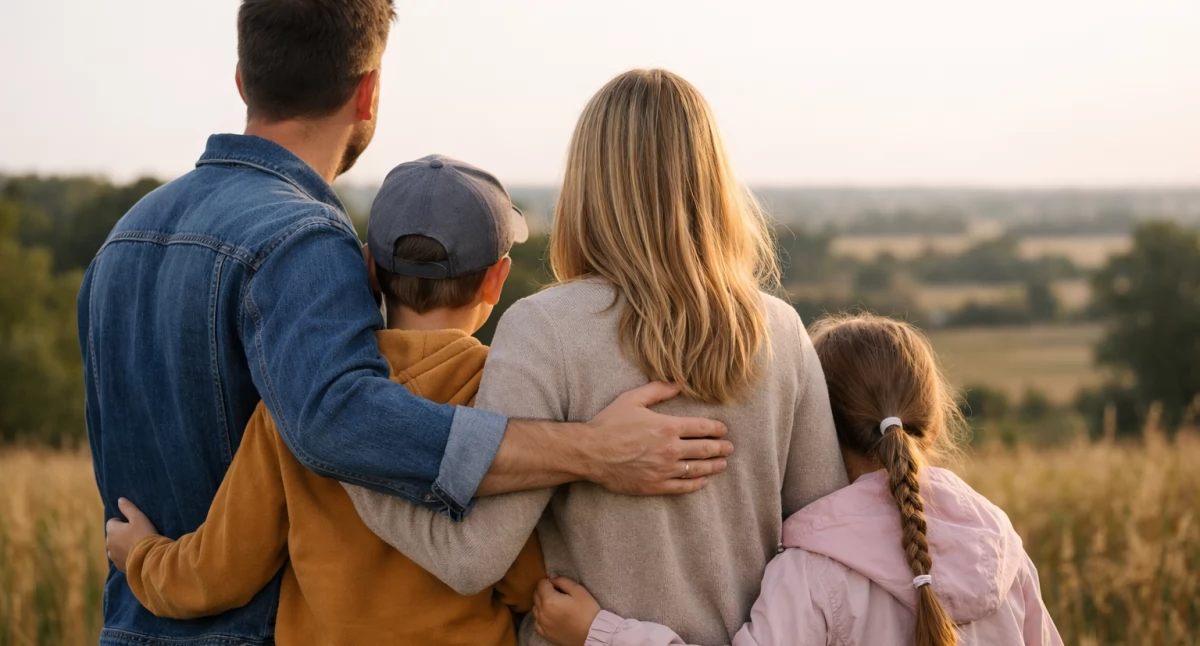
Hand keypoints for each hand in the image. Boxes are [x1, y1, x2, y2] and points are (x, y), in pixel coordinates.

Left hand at [105, 497, 158, 572]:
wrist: (149, 557)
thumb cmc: (144, 534)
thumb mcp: (138, 517)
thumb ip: (128, 508)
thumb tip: (120, 500)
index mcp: (112, 530)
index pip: (112, 521)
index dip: (123, 521)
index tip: (134, 524)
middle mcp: (108, 543)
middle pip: (113, 535)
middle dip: (122, 534)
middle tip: (137, 534)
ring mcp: (113, 556)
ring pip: (116, 547)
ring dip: (123, 545)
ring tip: (137, 545)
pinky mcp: (119, 566)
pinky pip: (120, 558)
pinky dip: (126, 555)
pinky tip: (137, 554)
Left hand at [533, 577, 601, 645]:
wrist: (593, 633)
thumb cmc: (587, 611)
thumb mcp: (578, 590)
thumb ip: (562, 580)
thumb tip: (552, 577)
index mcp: (549, 600)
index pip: (541, 584)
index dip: (550, 581)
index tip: (559, 585)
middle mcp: (542, 613)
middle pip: (536, 595)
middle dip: (544, 590)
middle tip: (558, 593)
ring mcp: (542, 624)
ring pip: (535, 608)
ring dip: (542, 603)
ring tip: (555, 604)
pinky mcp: (545, 633)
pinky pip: (537, 621)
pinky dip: (541, 616)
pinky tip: (550, 615)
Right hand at [583, 382, 732, 494]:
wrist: (591, 452)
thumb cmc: (610, 424)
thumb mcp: (632, 399)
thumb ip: (657, 390)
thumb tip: (678, 383)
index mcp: (667, 427)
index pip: (702, 428)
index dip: (716, 429)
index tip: (724, 430)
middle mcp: (670, 449)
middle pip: (704, 450)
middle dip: (720, 448)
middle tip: (729, 448)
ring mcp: (664, 470)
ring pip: (697, 469)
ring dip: (713, 466)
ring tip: (722, 464)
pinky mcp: (655, 485)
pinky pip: (682, 487)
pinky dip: (696, 484)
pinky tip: (702, 481)